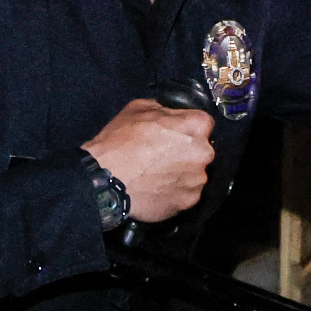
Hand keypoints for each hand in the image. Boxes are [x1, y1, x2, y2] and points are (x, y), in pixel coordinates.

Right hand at [82, 99, 214, 222]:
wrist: (107, 180)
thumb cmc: (120, 144)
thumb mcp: (138, 108)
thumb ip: (163, 110)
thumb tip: (169, 114)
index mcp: (195, 126)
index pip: (203, 123)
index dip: (185, 127)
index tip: (173, 132)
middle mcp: (203, 153)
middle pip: (201, 150)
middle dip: (186, 151)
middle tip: (161, 154)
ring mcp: (197, 180)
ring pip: (194, 173)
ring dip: (180, 172)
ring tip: (156, 173)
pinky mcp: (188, 201)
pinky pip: (185, 193)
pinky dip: (174, 191)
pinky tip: (156, 187)